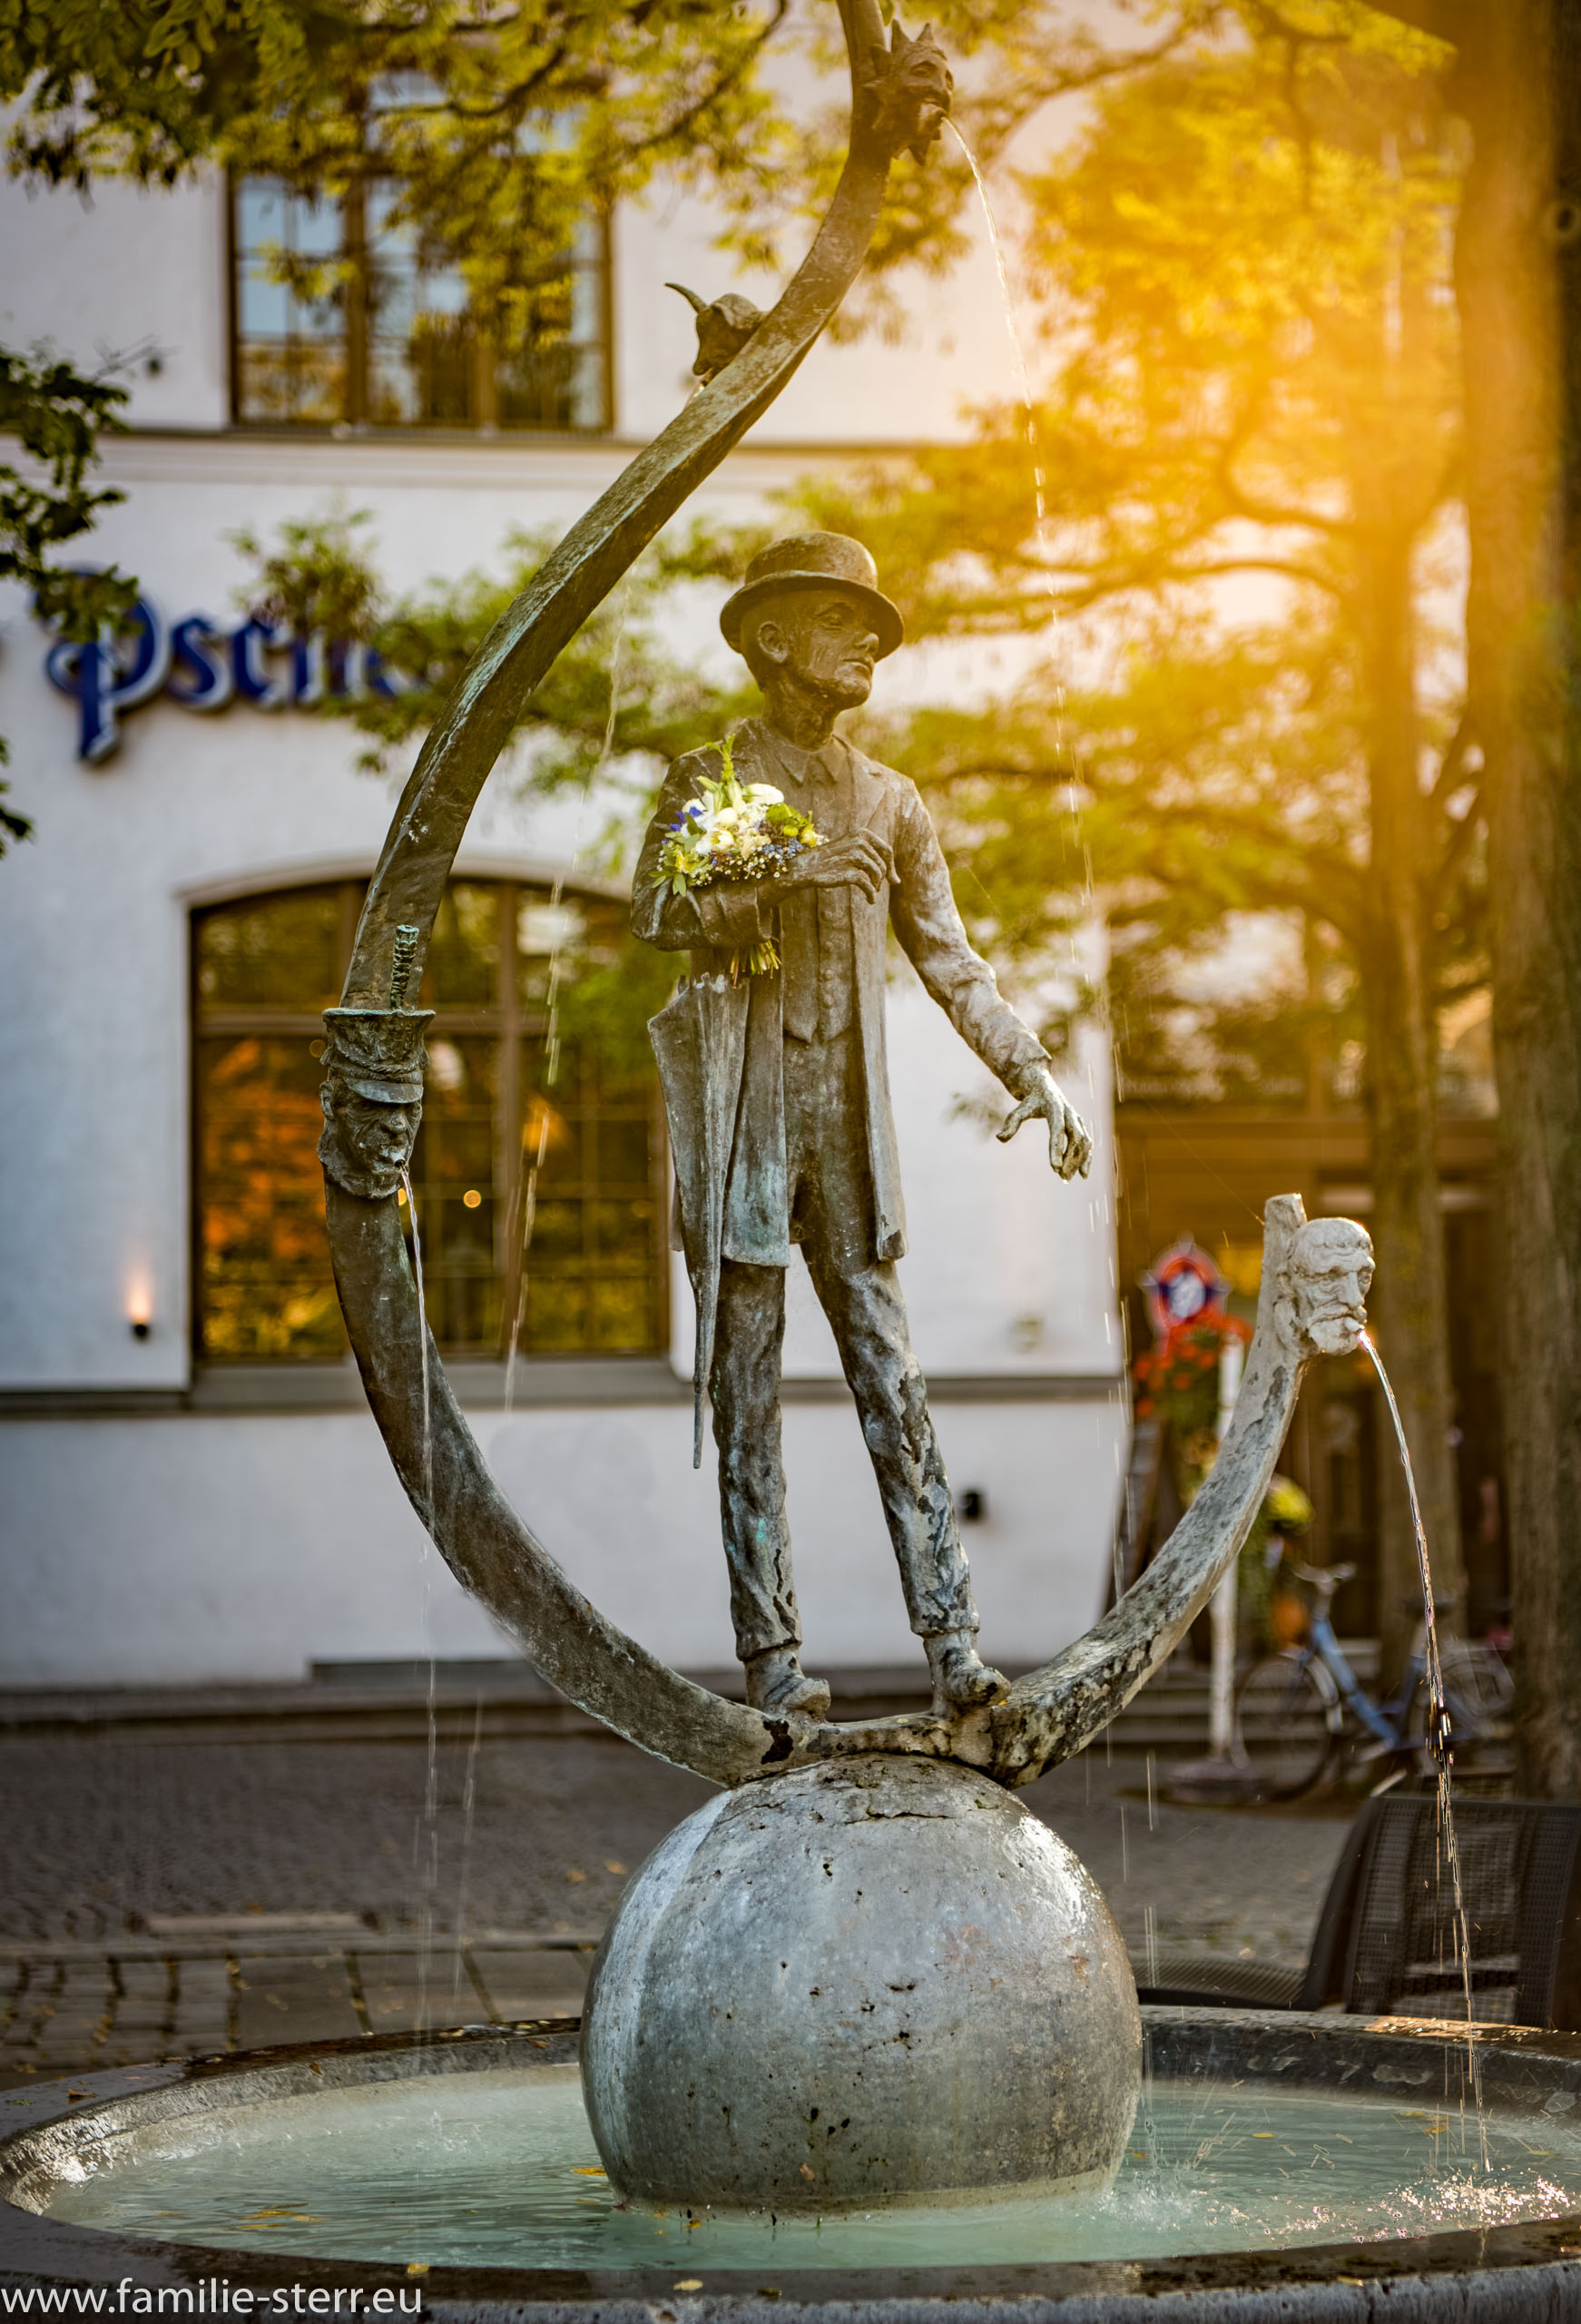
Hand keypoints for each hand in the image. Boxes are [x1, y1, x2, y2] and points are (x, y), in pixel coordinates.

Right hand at [777, 829, 892, 905]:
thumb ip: (874, 860)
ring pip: (878, 875)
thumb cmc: (831, 861)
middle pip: (883, 865)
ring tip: (871, 892)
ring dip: (876, 886)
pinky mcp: (850, 872)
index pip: (887, 851)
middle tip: (876, 887)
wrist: (806, 867)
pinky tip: (870, 900)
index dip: (891, 867)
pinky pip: (869, 886)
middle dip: (881, 879)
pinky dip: (872, 895)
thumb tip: (898, 881)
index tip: (892, 879)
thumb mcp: (852, 852)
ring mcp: (855, 856)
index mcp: (862, 834)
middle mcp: (860, 842)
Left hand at [997, 1067, 1092, 1181]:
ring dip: (1078, 1161)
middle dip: (1070, 1159)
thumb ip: (1011, 1123)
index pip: (1057, 1130)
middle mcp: (1069, 1113)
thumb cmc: (1030, 1100)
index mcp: (1055, 1107)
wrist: (1044, 1085)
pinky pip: (1087, 1143)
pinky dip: (1087, 1158)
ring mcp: (1077, 1119)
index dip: (1057, 1149)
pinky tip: (1083, 1174)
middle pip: (1075, 1138)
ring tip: (1067, 1178)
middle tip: (1061, 1177)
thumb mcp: (1019, 1109)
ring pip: (1084, 1142)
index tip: (1055, 1168)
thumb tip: (1000, 1138)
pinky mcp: (1080, 1125)